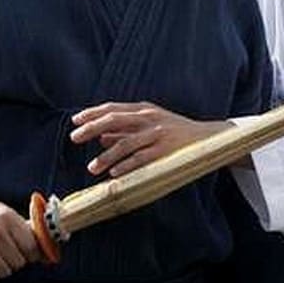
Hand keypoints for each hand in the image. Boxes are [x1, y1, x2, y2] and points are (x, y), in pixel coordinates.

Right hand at [0, 183, 44, 281]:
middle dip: (16, 260)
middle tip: (8, 253)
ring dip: (2, 267)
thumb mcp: (5, 212)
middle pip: (19, 262)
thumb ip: (24, 230)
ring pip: (5, 271)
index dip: (34, 255)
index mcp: (7, 217)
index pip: (32, 247)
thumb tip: (46, 251)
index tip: (30, 255)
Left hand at [69, 102, 230, 176]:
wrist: (209, 139)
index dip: (92, 114)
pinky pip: (142, 159)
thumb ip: (126, 132)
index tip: (75, 121)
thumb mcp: (150, 127)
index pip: (112, 109)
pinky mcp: (166, 150)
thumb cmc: (175, 133)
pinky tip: (114, 174)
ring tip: (92, 168)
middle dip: (91, 128)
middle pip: (113, 120)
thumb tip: (101, 138)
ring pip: (125, 143)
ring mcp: (158, 134)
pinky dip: (126, 166)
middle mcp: (149, 118)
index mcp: (143, 110)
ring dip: (106, 156)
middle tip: (74, 138)